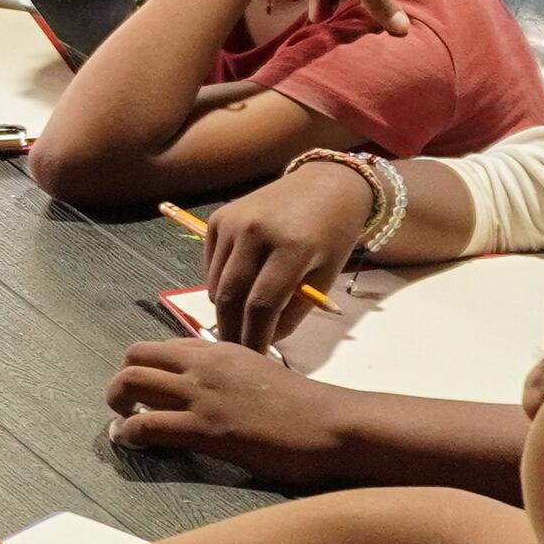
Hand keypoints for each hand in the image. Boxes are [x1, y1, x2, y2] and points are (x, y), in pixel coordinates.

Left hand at [104, 334, 360, 477]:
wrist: (330, 424)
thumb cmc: (305, 406)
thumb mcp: (261, 374)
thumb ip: (231, 375)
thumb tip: (212, 390)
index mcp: (221, 349)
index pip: (166, 346)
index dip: (150, 367)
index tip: (149, 390)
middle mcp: (203, 364)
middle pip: (137, 355)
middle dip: (122, 379)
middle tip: (124, 403)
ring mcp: (201, 394)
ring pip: (130, 381)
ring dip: (116, 402)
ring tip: (120, 421)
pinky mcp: (203, 428)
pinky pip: (146, 424)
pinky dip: (128, 432)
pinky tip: (130, 442)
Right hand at [201, 168, 375, 349]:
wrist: (325, 184)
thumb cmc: (332, 234)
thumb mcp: (324, 276)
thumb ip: (295, 311)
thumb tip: (266, 339)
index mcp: (290, 248)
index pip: (262, 305)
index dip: (255, 337)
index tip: (255, 358)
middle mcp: (255, 231)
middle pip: (230, 297)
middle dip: (231, 330)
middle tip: (236, 350)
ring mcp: (233, 222)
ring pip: (216, 284)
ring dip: (226, 309)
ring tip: (242, 320)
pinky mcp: (219, 218)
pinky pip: (210, 265)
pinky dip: (220, 283)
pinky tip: (240, 285)